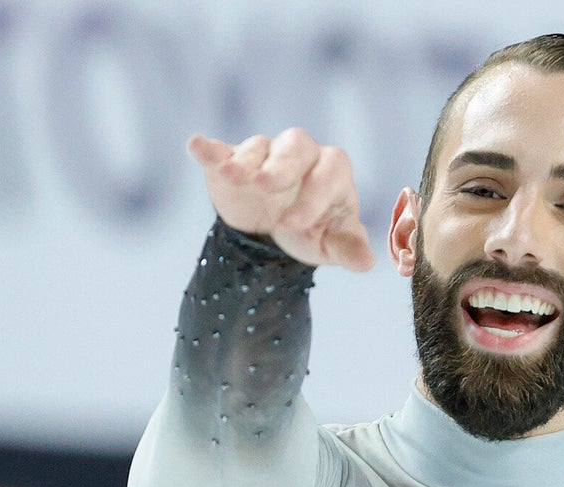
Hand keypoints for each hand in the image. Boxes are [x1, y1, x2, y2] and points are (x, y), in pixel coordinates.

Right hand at [187, 128, 374, 271]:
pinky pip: (220, 150)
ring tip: (234, 177)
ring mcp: (264, 155)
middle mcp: (300, 155)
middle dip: (282, 166)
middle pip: (295, 146)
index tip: (296, 223)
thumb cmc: (313, 230)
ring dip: (245, 161)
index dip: (316, 194)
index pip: (330, 173)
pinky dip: (208, 149)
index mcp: (331, 171)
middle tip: (267, 185)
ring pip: (258, 146)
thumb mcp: (331, 243)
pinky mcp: (230, 161)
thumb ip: (347, 249)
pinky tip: (197, 146)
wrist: (276, 232)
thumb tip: (367, 263)